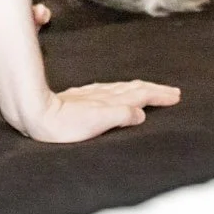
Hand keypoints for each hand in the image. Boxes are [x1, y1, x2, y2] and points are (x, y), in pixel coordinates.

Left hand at [22, 79, 180, 143]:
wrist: (38, 116)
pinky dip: (124, 91)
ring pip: (124, 89)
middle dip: (155, 90)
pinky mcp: (82, 97)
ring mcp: (93, 95)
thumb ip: (121, 116)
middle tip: (172, 92)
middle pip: (136, 89)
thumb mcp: (98, 122)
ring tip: (152, 90)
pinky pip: (111, 90)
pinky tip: (120, 92)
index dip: (159, 96)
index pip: (142, 96)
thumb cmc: (65, 125)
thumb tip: (139, 113)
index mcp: (112, 101)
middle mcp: (105, 95)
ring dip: (141, 89)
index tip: (175, 96)